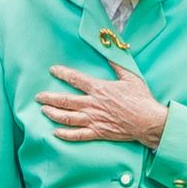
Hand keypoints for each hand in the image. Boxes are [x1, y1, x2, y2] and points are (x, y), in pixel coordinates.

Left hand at [38, 63, 168, 148]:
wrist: (148, 121)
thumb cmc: (141, 99)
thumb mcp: (130, 77)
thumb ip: (117, 65)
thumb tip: (109, 52)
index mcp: (99, 89)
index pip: (75, 79)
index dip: (62, 73)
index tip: (52, 70)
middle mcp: (93, 104)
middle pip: (65, 100)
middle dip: (49, 98)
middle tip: (38, 96)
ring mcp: (94, 119)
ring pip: (67, 117)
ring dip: (53, 114)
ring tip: (44, 110)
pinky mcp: (98, 132)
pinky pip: (77, 135)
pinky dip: (65, 134)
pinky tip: (55, 132)